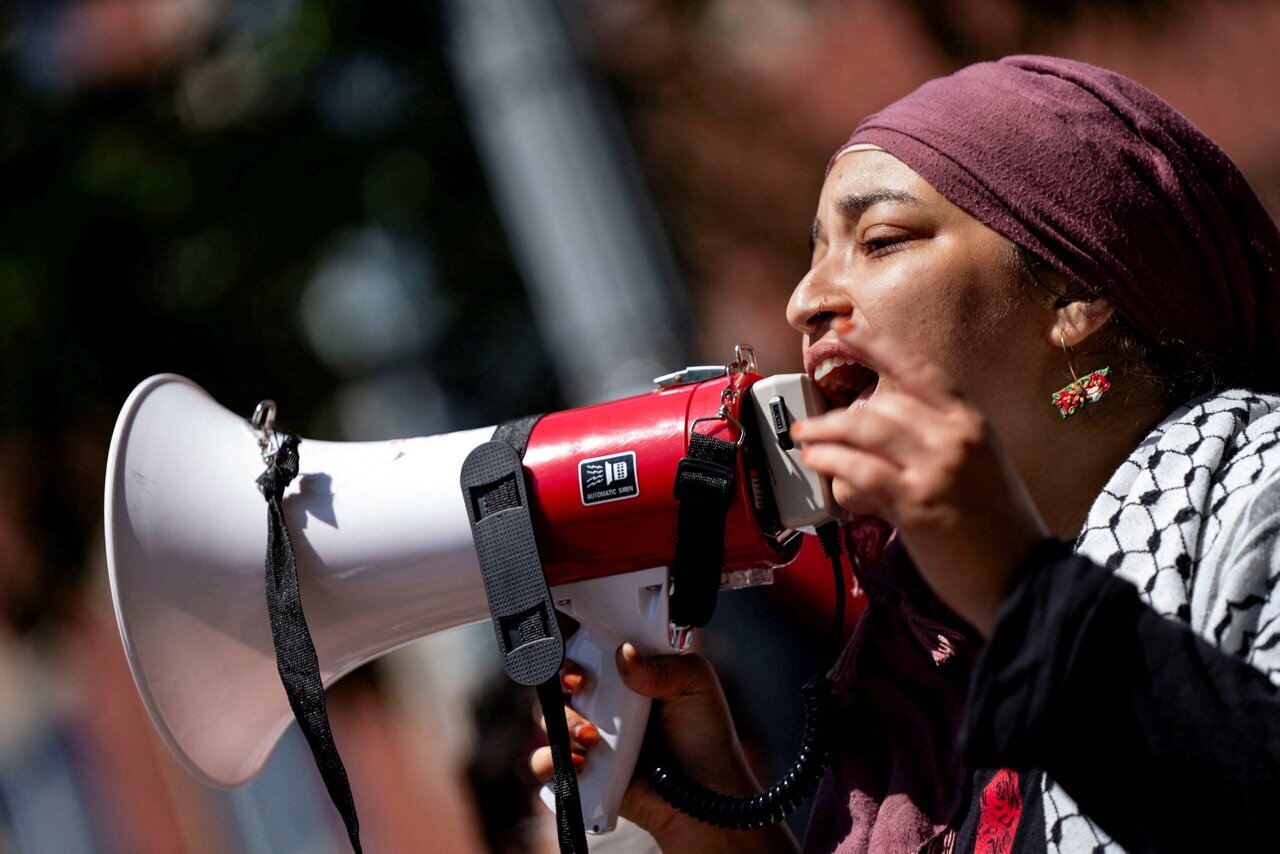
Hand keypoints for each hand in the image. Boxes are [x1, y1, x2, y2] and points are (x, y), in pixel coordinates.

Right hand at [531, 644, 798, 852]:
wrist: (708, 795)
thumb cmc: (705, 736)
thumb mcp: (695, 684)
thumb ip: (663, 664)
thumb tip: (626, 653)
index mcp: (624, 669)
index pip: (585, 644)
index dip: (570, 639)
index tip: (574, 641)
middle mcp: (601, 698)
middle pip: (557, 677)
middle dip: (560, 678)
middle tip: (578, 685)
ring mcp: (587, 733)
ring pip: (547, 717)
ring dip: (561, 722)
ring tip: (591, 738)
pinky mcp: (581, 769)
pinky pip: (546, 762)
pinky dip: (551, 760)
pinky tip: (581, 763)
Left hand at [791, 322, 1047, 634]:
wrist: (1024, 578)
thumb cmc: (998, 530)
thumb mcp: (977, 467)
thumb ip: (934, 443)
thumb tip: (878, 440)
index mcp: (972, 422)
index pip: (918, 369)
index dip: (877, 346)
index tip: (844, 332)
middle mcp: (955, 436)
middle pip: (881, 403)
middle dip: (836, 413)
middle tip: (810, 421)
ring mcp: (936, 467)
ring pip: (864, 430)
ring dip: (824, 434)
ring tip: (804, 440)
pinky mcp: (917, 502)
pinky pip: (859, 471)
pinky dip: (831, 464)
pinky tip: (817, 464)